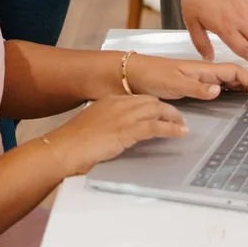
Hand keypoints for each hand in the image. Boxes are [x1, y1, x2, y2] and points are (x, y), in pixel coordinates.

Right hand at [49, 95, 189, 176]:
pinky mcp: (127, 130)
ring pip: (156, 110)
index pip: (138, 98)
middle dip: (167, 109)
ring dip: (172, 117)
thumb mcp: (93, 127)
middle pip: (150, 101)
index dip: (153, 104)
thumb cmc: (74, 142)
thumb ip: (107, 125)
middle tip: (178, 118)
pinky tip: (179, 133)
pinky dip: (170, 129)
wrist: (64, 148)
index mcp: (109, 101)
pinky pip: (155, 126)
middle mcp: (118, 104)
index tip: (162, 110)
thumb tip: (116, 133)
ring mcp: (123, 116)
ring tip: (182, 125)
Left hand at [125, 54, 247, 104]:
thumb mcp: (172, 82)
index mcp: (204, 68)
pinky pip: (224, 68)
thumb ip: (196, 87)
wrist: (134, 67)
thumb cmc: (152, 74)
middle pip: (241, 70)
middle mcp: (207, 65)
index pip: (236, 73)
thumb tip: (219, 90)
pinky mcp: (197, 72)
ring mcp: (203, 66)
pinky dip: (241, 72)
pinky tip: (246, 75)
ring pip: (235, 68)